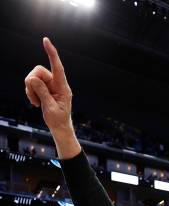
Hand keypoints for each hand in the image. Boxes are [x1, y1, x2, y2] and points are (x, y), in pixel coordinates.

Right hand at [25, 38, 80, 157]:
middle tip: (33, 98)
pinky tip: (35, 102)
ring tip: (35, 102)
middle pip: (39, 72)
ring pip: (34, 77)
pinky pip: (32, 83)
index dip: (51, 53)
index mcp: (63, 88)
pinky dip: (30, 92)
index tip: (45, 41)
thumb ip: (42, 92)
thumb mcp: (50, 108)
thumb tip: (33, 78)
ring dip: (30, 89)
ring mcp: (50, 85)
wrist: (59, 127)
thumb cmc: (58, 120)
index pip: (57, 67)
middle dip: (32, 83)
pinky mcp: (44, 88)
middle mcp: (57, 83)